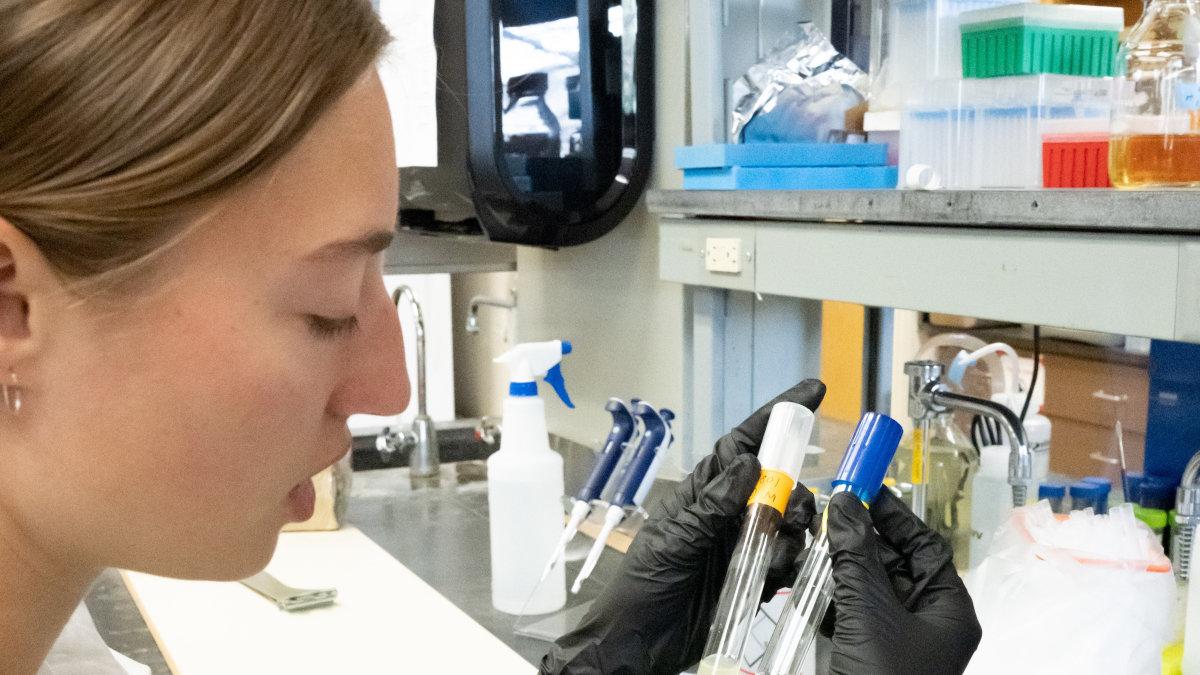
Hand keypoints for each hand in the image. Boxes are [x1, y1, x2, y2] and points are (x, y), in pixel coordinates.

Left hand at [540, 380, 825, 674]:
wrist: (640, 644)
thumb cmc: (642, 587)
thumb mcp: (673, 542)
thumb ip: (711, 506)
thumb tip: (749, 464)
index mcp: (703, 492)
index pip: (744, 443)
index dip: (776, 416)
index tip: (813, 392)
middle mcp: (727, 511)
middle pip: (778, 482)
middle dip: (795, 490)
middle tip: (795, 512)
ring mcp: (742, 543)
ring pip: (789, 520)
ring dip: (795, 530)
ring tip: (779, 550)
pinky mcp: (754, 575)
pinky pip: (787, 558)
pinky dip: (790, 563)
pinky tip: (774, 573)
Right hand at [824, 489, 981, 674]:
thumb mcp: (871, 611)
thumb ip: (856, 556)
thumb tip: (844, 505)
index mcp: (949, 611)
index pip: (927, 547)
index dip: (896, 518)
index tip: (866, 492)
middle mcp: (928, 623)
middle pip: (896, 565)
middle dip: (861, 541)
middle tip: (831, 516)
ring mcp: (897, 641)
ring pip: (870, 590)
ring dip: (842, 567)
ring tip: (816, 542)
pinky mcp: (868, 654)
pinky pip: (853, 615)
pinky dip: (832, 596)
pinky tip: (811, 578)